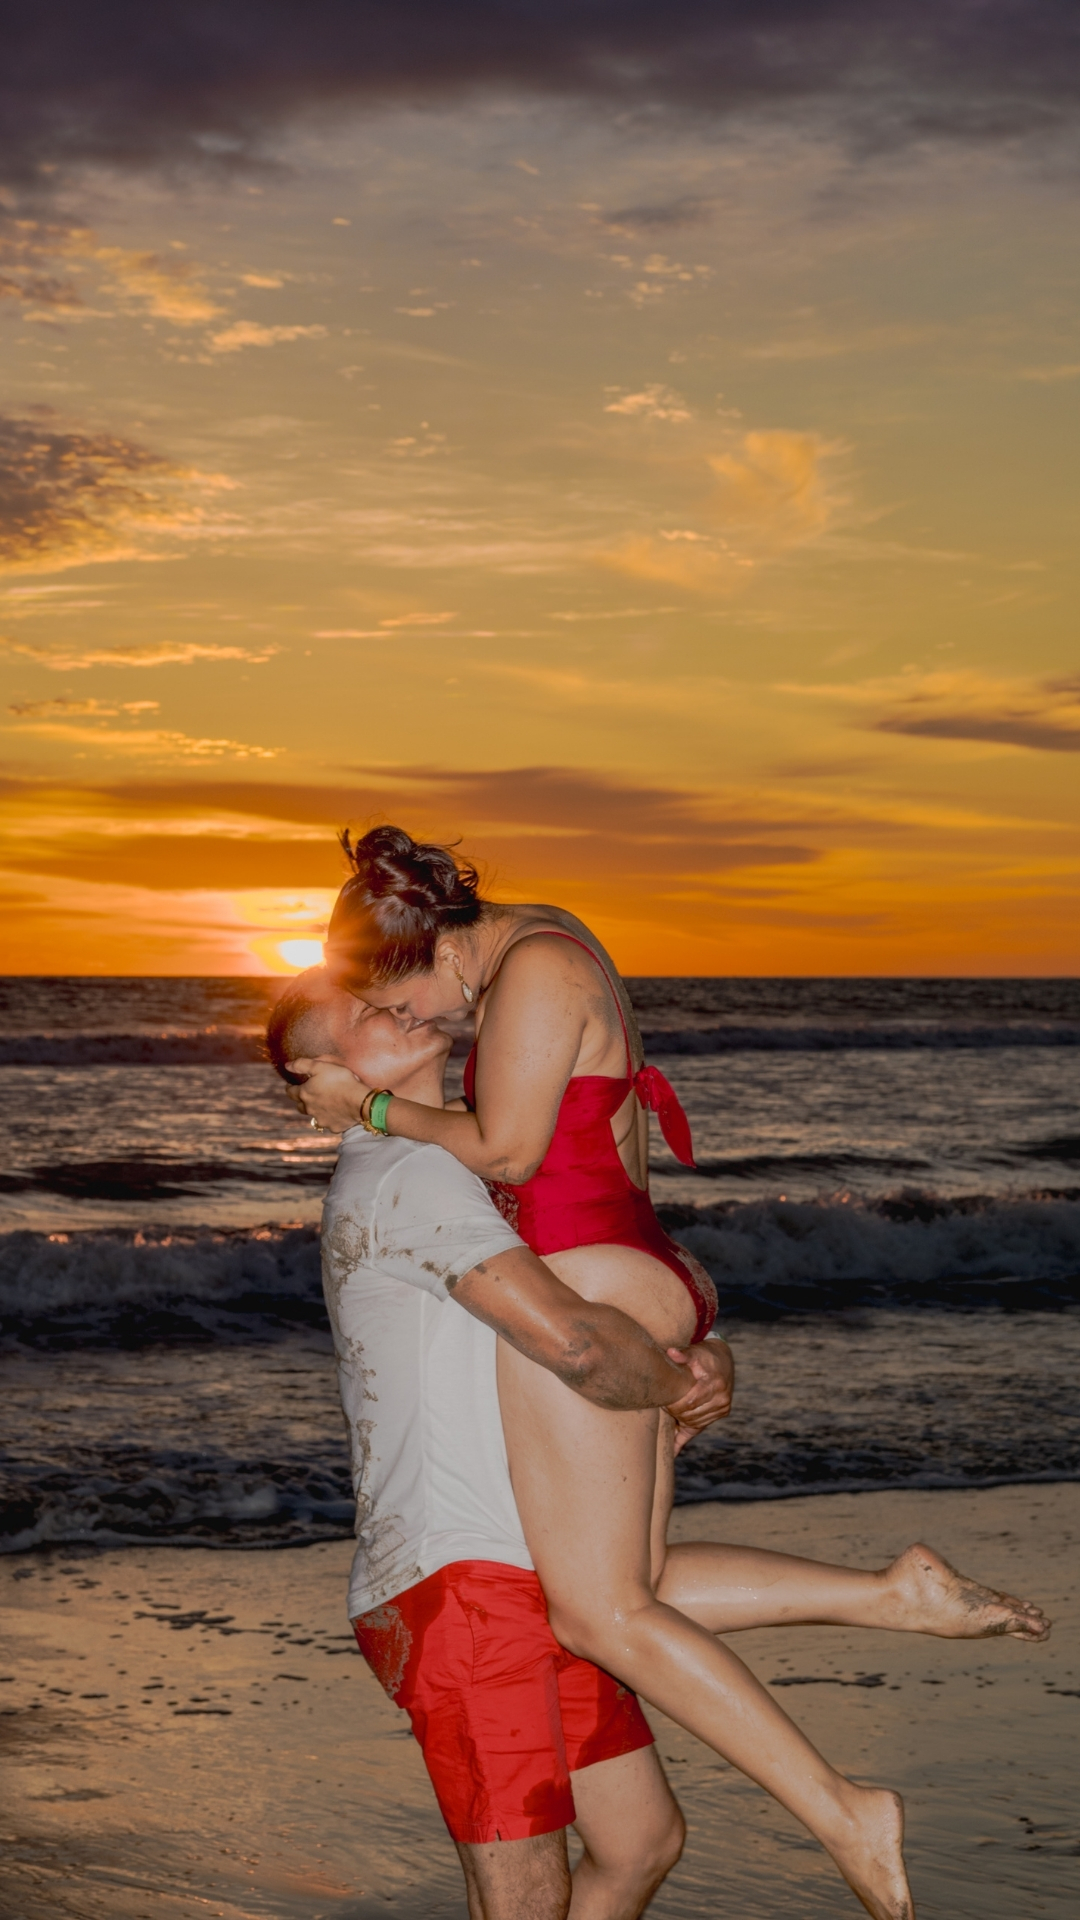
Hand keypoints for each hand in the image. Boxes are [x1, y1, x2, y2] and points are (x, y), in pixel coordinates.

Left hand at [286, 1056, 368, 1133]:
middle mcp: (310, 1109)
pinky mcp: (333, 1127)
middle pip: (300, 1106)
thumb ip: (302, 1065)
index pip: (290, 1092)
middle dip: (301, 1100)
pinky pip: (329, 1123)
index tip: (291, 1085)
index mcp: (305, 1093)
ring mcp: (321, 1120)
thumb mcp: (321, 1066)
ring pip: (313, 1116)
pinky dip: (331, 1118)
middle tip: (306, 1095)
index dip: (290, 1087)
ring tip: (322, 1104)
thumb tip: (287, 1066)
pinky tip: (337, 1113)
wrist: (359, 1100)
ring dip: (315, 1110)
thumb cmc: (341, 1080)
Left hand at [663, 1337, 733, 1454]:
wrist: (724, 1360)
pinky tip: (671, 1453)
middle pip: (691, 1415)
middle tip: (662, 1406)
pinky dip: (683, 1441)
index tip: (662, 1402)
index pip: (691, 1402)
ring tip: (667, 1411)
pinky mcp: (719, 1414)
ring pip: (694, 1423)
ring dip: (680, 1420)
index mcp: (715, 1385)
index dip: (675, 1405)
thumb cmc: (706, 1356)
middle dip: (675, 1412)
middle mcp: (722, 1400)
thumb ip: (683, 1354)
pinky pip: (699, 1430)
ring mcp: (722, 1409)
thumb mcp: (696, 1352)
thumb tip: (671, 1352)